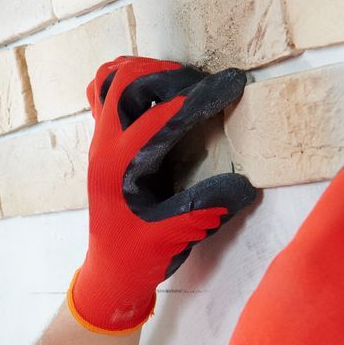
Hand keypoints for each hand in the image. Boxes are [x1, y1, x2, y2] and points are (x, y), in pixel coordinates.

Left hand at [67, 55, 262, 333]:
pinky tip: (157, 96)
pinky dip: (128, 84)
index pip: (161, 116)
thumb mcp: (173, 238)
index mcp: (118, 166)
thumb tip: (244, 185)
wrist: (110, 271)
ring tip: (181, 84)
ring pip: (110, 80)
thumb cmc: (137, 256)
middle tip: (203, 86)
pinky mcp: (103, 142)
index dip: (201, 97)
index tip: (233, 84)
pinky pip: (104, 94)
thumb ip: (204, 210)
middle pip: (126, 80)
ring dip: (146, 72)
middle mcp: (103, 146)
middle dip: (169, 75)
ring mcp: (99, 141)